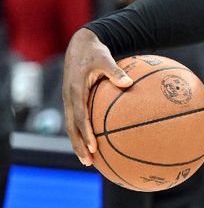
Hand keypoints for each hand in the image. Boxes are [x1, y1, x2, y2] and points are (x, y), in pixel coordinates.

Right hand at [62, 28, 132, 165]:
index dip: (85, 132)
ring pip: (71, 127)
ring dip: (78, 144)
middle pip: (71, 128)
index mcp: (75, 90)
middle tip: (88, 162)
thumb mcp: (105, 58)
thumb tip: (129, 82)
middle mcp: (69, 98)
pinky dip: (81, 133)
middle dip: (79, 146)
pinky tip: (92, 143)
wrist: (80, 45)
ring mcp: (69, 101)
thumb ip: (116, 71)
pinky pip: (76, 121)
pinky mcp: (73, 100)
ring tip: (88, 161)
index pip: (80, 116)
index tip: (93, 145)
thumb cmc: (95, 52)